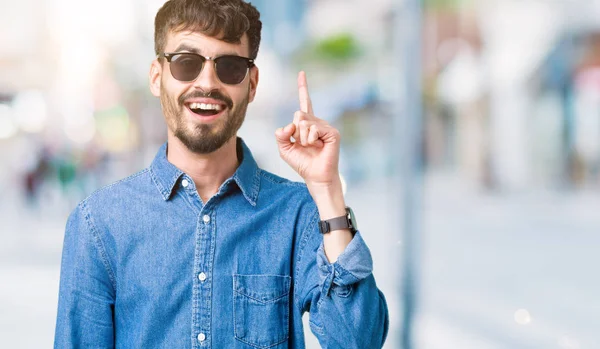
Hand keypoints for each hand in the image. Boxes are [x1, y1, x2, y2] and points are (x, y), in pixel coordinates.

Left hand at [275, 71, 341, 187]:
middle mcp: (317, 122)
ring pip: (304, 122)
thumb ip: (280, 135)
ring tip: (311, 147)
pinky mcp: (332, 133)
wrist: (316, 177)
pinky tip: (317, 146)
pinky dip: (310, 140)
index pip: (305, 102)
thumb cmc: (302, 163)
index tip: (302, 73)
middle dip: (295, 132)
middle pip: (298, 114)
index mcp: (307, 124)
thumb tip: (289, 125)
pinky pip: (313, 129)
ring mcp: (326, 126)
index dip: (303, 88)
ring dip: (302, 138)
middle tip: (303, 144)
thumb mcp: (284, 148)